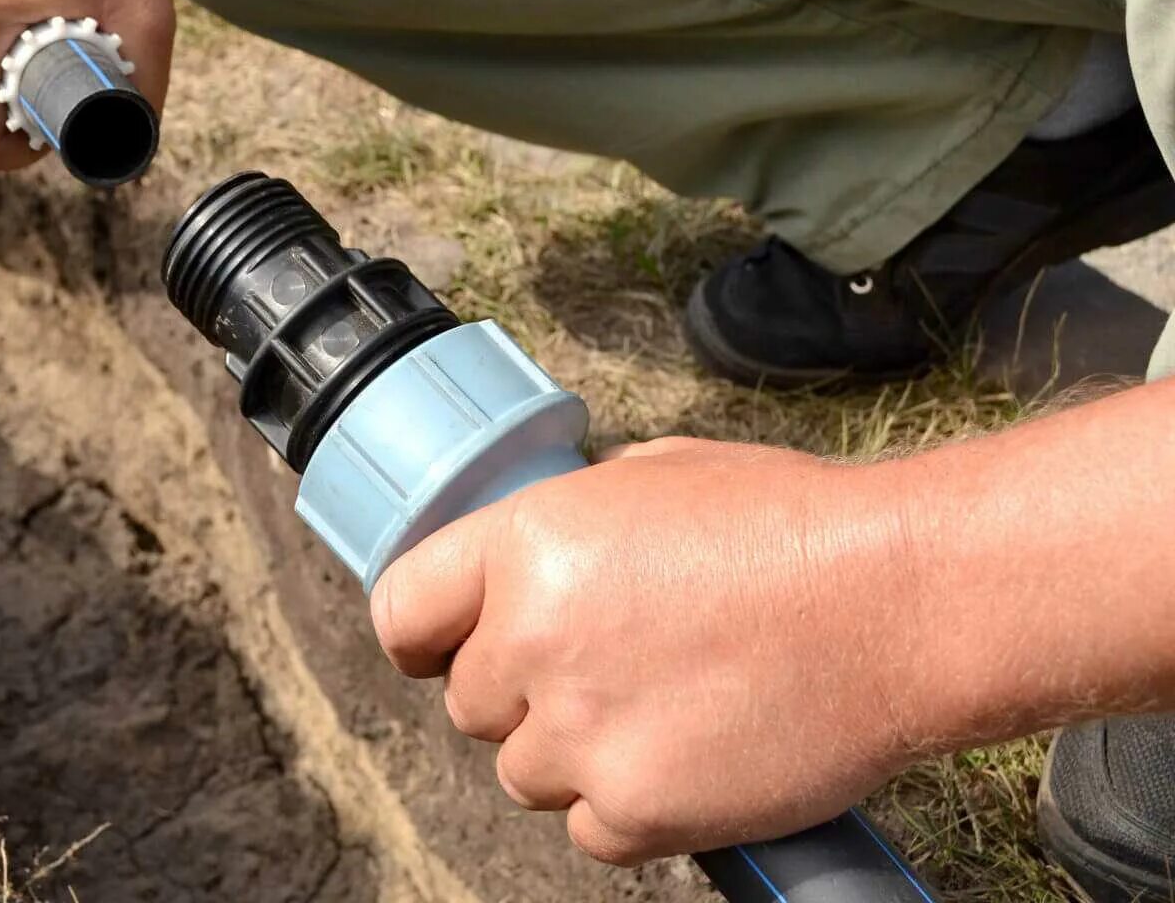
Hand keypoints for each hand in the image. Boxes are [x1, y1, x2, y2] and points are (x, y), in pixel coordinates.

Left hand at [369, 437, 925, 864]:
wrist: (902, 599)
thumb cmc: (793, 525)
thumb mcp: (655, 475)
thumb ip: (567, 523)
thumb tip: (529, 562)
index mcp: (525, 544)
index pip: (402, 610)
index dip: (423, 635)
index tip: (442, 649)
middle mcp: (532, 639)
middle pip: (470, 703)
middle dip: (524, 692)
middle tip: (608, 668)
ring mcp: (581, 732)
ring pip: (523, 773)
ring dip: (574, 753)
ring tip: (663, 708)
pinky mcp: (636, 809)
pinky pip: (588, 829)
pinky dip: (628, 806)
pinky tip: (688, 755)